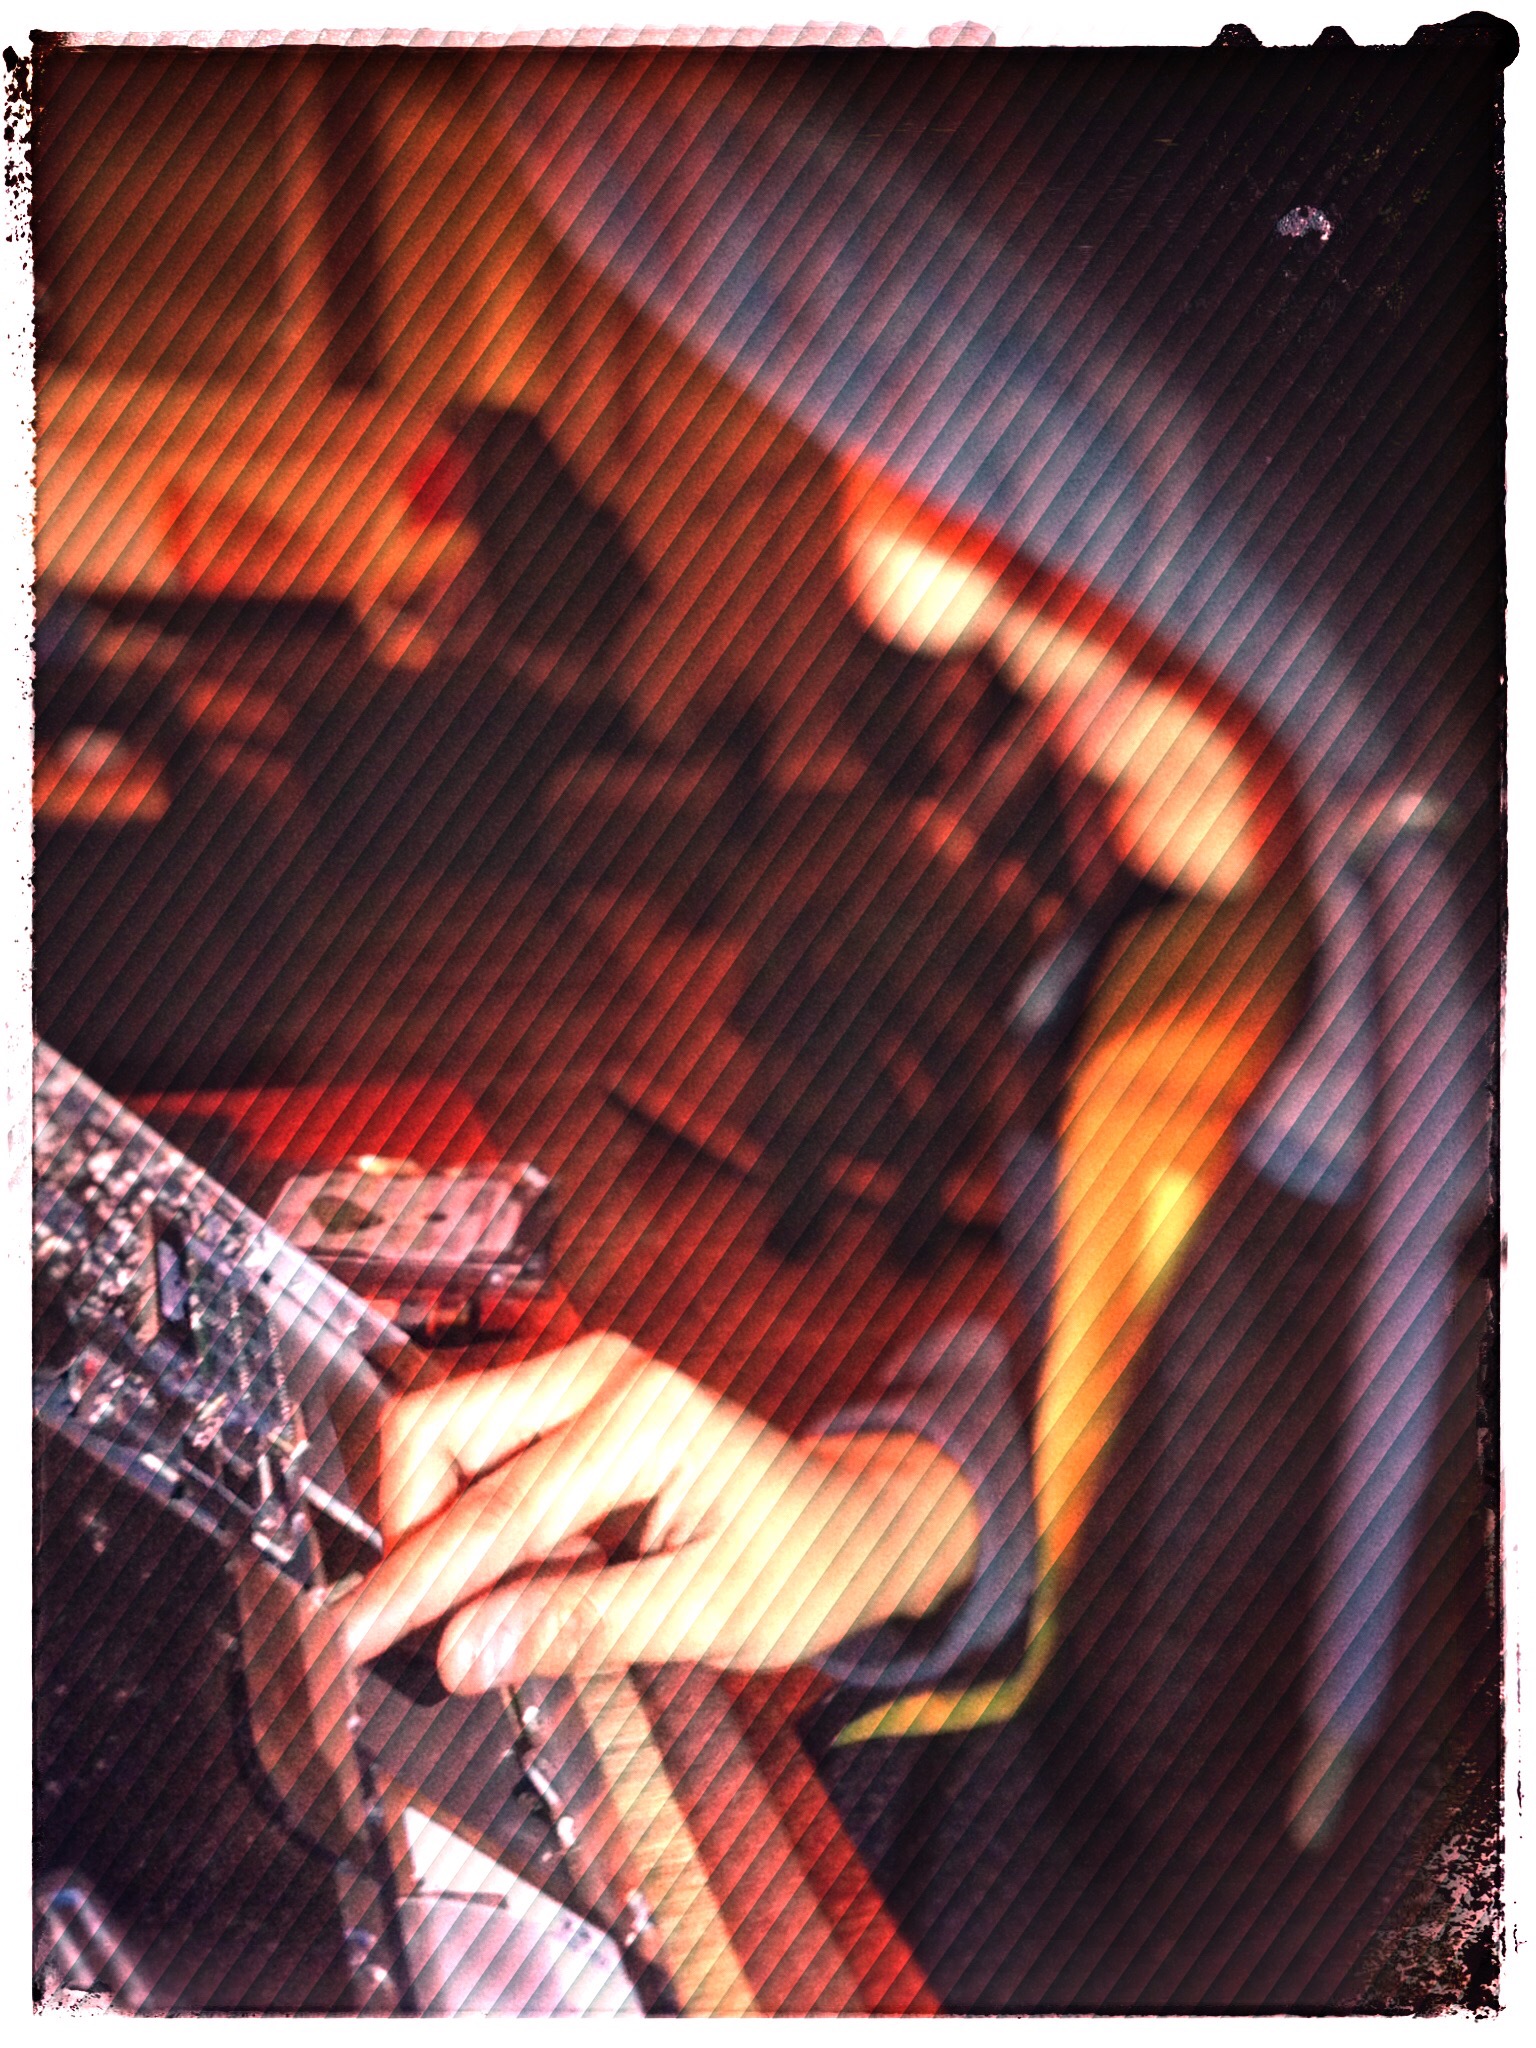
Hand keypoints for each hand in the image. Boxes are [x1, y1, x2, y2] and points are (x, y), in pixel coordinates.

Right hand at [339, 1332, 978, 1692]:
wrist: (844, 1527)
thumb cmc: (798, 1565)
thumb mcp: (708, 1617)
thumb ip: (579, 1629)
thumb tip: (460, 1654)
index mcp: (645, 1417)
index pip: (496, 1508)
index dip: (414, 1580)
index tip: (353, 1635)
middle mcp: (601, 1373)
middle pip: (434, 1431)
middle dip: (416, 1531)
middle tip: (451, 1624)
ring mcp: (581, 1379)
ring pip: (442, 1440)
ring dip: (450, 1531)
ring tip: (540, 1592)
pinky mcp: (565, 1405)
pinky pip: (476, 1457)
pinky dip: (481, 1525)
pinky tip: (554, 1566)